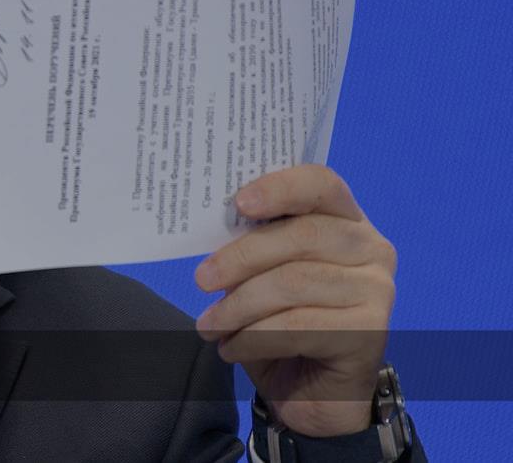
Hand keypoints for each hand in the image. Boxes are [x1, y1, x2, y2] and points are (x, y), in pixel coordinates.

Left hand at [193, 164, 396, 436]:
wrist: (311, 393)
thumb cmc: (282, 322)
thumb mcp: (263, 275)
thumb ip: (252, 243)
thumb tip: (214, 227)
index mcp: (345, 220)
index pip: (322, 184)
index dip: (281, 187)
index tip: (238, 202)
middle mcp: (371, 249)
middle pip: (301, 236)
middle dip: (240, 258)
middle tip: (201, 280)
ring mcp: (377, 291)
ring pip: (293, 284)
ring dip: (238, 307)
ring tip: (208, 326)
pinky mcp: (369, 333)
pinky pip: (297, 327)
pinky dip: (253, 338)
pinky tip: (232, 349)